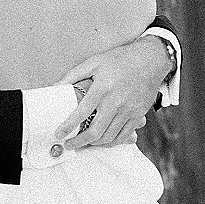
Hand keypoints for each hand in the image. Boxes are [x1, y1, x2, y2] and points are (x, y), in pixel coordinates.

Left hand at [55, 35, 169, 149]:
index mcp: (102, 88)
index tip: (58, 134)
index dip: (68, 126)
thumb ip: (73, 75)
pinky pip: (124, 135)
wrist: (150, 59)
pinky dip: (111, 142)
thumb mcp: (94, 62)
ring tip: (83, 143)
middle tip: (69, 144)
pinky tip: (101, 141)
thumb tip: (55, 86)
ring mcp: (128, 110)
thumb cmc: (119, 59)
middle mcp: (115, 101)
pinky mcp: (138, 114)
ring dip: (94, 144)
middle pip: (95, 131)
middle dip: (79, 141)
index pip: (81, 113)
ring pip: (109, 136)